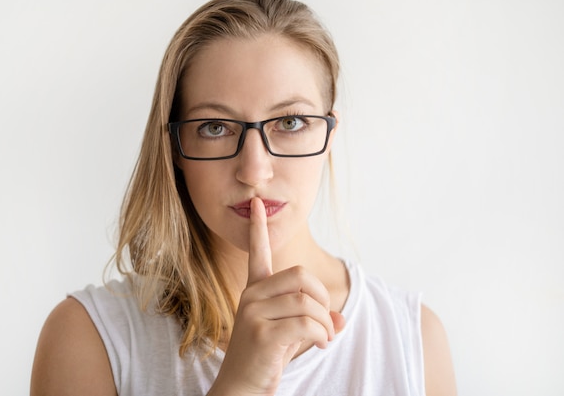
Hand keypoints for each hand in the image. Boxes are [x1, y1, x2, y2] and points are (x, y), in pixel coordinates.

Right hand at [209, 198, 344, 395]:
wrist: (240, 389)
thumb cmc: (265, 359)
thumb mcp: (293, 334)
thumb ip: (314, 320)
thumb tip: (342, 321)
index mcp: (255, 290)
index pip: (256, 252)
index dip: (258, 228)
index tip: (257, 204)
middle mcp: (251, 296)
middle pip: (300, 275)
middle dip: (322, 297)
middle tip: (325, 321)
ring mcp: (253, 313)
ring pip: (306, 301)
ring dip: (325, 322)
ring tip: (324, 338)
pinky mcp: (262, 334)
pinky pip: (306, 322)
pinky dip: (321, 334)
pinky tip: (319, 344)